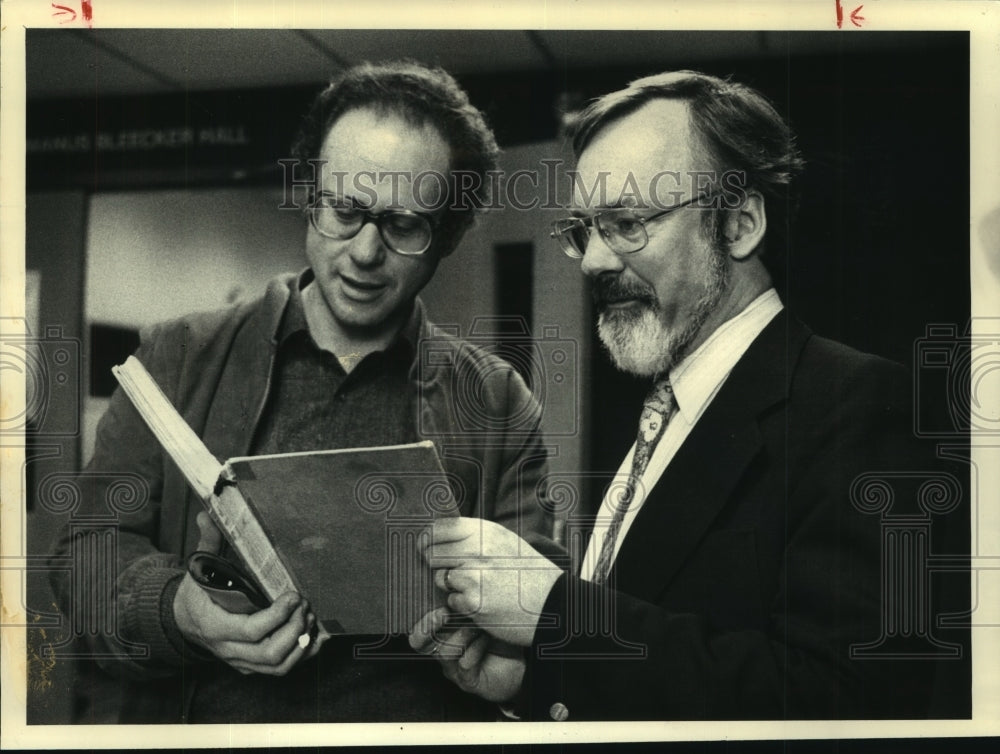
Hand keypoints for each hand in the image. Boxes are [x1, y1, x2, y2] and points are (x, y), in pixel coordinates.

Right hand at [173, 512, 319, 674]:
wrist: (184, 622)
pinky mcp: (252, 666)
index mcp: (215, 625)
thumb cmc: (197, 594)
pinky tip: (315, 635)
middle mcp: (228, 649)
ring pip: (278, 666)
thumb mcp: (199, 568)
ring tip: (309, 616)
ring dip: (301, 643)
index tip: (293, 596)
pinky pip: (281, 669)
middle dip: (294, 629)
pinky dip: (303, 655)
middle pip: (269, 653)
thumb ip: (209, 542)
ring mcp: (241, 661)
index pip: (251, 630)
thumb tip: (209, 513)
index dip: (277, 615)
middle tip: (305, 605)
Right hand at [409, 607, 524, 702]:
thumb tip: (458, 582)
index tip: (442, 602)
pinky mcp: (468, 681)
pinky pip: (464, 664)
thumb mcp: (482, 615)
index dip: (423, 618)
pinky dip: (476, 647)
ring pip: (444, 651)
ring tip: (479, 626)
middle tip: (445, 613)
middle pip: (419, 643)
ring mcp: (454, 668)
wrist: (520, 661)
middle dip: (428, 626)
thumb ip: (468, 604)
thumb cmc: (499, 635)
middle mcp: (444, 651)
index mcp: (442, 634)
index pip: (419, 629)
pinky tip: (487, 638)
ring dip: (462, 634)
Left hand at [420, 518, 561, 646]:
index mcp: (487, 532)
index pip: (440, 527)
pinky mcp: (473, 602)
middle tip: (450, 571)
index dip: (428, 537)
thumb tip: (442, 534)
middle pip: (433, 553)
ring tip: (477, 588)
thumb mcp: (508, 543)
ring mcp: (475, 576)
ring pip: (441, 578)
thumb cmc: (531, 575)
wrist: (554, 604)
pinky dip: (463, 605)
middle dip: (436, 564)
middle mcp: (479, 550)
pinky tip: (483, 603)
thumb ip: (477, 537)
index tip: (426, 545)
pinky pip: (452, 601)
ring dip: (452, 586)